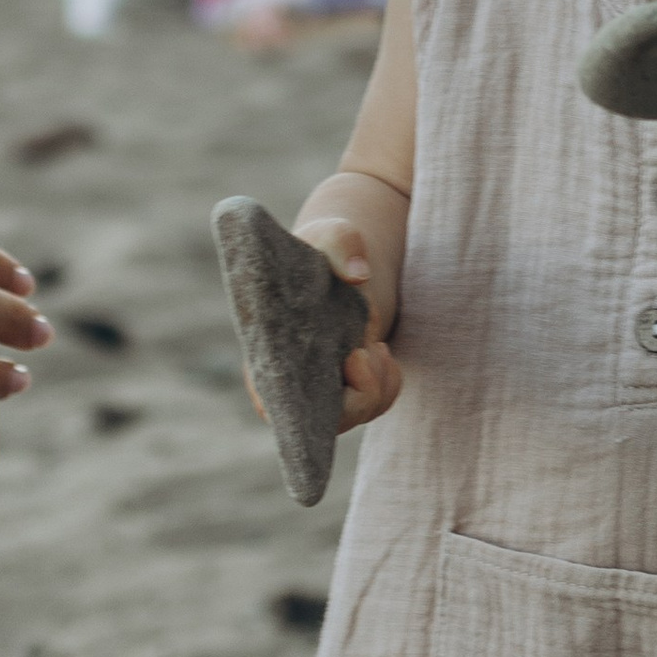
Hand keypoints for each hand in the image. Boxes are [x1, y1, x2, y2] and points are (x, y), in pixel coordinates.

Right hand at [286, 216, 402, 435]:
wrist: (344, 255)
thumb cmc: (325, 246)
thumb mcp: (332, 234)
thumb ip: (340, 243)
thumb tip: (359, 275)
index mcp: (269, 347)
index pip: (272, 402)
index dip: (301, 409)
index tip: (344, 366)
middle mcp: (291, 376)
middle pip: (320, 421)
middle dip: (355, 395)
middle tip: (363, 352)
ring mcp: (321, 385)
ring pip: (353, 415)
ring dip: (375, 385)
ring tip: (374, 346)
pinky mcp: (348, 386)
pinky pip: (373, 405)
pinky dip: (387, 385)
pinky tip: (381, 351)